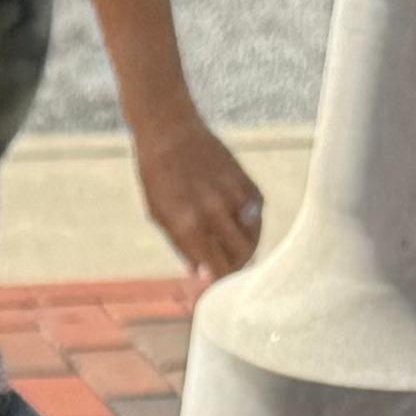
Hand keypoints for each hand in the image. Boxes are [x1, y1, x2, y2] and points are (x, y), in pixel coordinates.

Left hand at [132, 114, 265, 282]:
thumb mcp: (161, 217)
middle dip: (234, 268)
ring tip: (235, 249)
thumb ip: (184, 247)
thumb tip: (204, 274)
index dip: (216, 283)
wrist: (169, 132)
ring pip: (253, 238)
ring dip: (246, 248)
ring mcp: (232, 196)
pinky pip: (257, 215)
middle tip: (227, 267)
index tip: (213, 283)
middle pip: (240, 258)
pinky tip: (238, 223)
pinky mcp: (245, 182)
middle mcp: (213, 213)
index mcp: (188, 227)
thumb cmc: (158, 178)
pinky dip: (251, 224)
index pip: (214, 271)